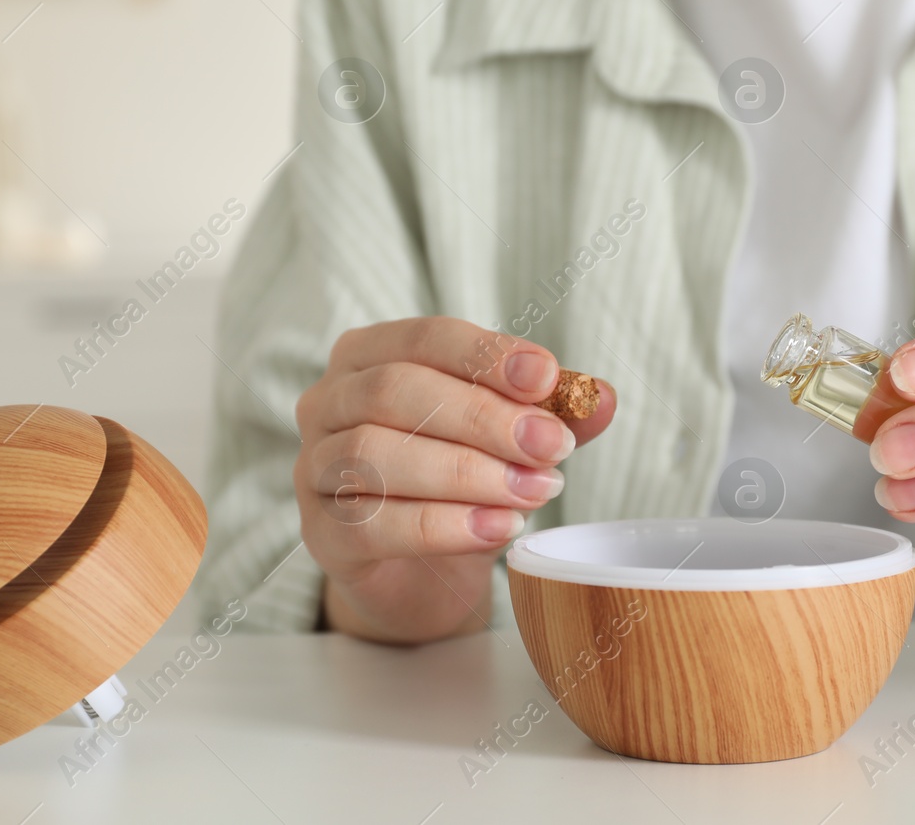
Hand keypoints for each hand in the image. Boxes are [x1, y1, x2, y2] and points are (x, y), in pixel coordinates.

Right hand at [294, 317, 614, 642]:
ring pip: (376, 453)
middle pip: (397, 390)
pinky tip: (497, 529)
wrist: (420, 575)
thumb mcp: (511, 441)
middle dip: (483, 417)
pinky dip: (442, 525)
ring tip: (533, 493)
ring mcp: (313, 469)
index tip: (549, 379)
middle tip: (550, 446)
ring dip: (465, 471)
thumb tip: (601, 397)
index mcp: (369, 355)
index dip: (488, 355)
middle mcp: (327, 402)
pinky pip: (372, 523)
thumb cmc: (458, 484)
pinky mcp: (320, 535)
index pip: (425, 338)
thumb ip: (551, 414)